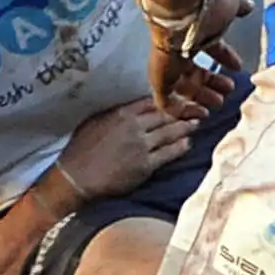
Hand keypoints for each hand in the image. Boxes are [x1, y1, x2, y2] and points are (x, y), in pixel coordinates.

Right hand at [57, 97, 200, 199]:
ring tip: (197, 123)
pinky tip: (188, 143)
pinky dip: (181, 147)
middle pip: (166, 114)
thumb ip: (115, 113)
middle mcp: (134, 126)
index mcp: (121, 113)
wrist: (76, 177)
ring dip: (186, 126)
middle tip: (199, 108)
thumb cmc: (80, 150)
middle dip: (185, 110)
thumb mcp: (94, 122)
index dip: (169, 98)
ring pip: (171, 132)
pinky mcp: (145, 165)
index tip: (180, 97)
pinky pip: (169, 153)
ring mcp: (141, 145)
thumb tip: (129, 109)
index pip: (152, 101)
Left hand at [145, 0, 251, 116]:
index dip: (224, 57)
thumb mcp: (229, 3)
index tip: (238, 67)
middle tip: (228, 91)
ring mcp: (167, 67)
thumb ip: (239, 6)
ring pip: (183, 89)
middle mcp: (179, 51)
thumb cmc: (204, 8)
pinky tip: (200, 114)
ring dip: (202, 99)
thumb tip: (249, 7)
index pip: (209, 48)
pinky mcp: (159, 81)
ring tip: (218, 104)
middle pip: (194, 72)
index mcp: (194, 34)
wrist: (180, 12)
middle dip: (212, 83)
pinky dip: (183, 112)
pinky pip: (167, 103)